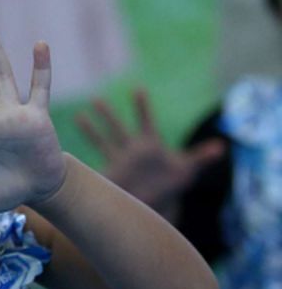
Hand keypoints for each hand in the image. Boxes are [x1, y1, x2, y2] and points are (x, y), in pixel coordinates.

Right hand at [75, 89, 224, 218]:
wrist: (153, 198)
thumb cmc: (170, 182)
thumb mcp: (186, 169)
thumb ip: (200, 157)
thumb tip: (222, 147)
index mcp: (149, 143)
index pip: (145, 121)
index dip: (142, 106)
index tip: (137, 89)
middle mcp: (131, 148)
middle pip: (118, 128)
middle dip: (107, 115)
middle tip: (96, 99)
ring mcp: (119, 160)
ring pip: (102, 141)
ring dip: (91, 130)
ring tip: (78, 116)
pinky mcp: (110, 174)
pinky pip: (95, 163)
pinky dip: (82, 160)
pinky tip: (66, 153)